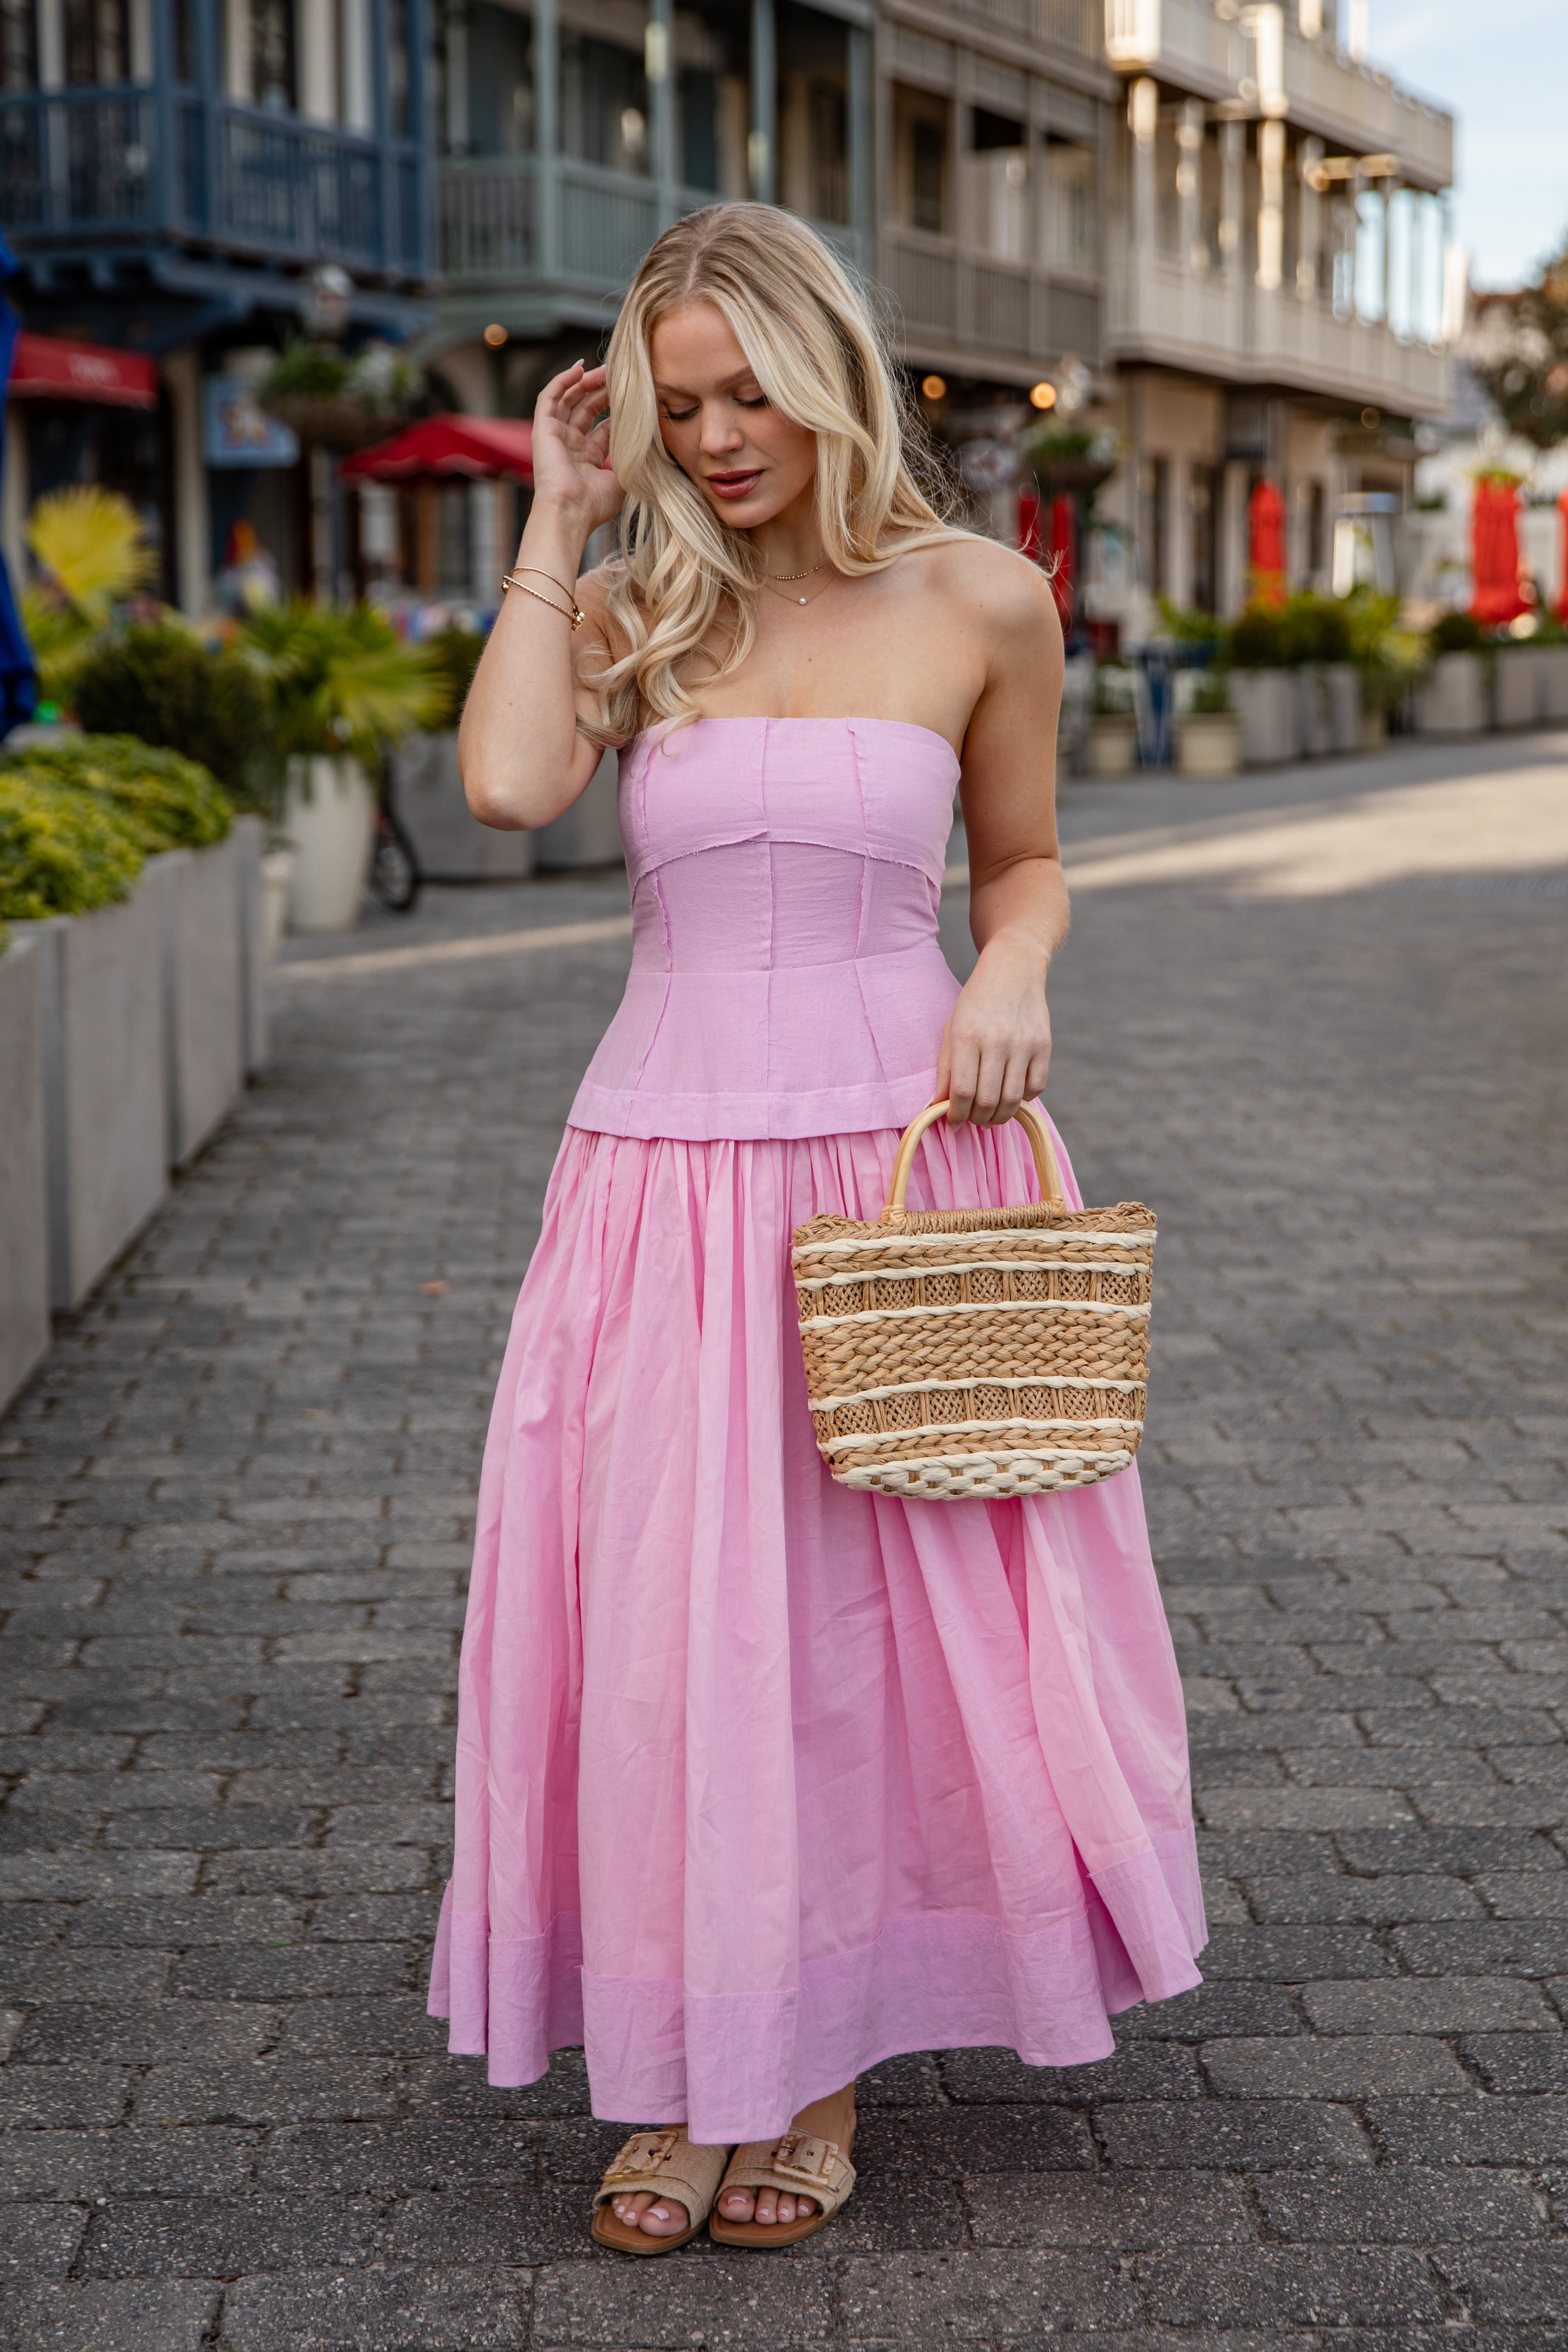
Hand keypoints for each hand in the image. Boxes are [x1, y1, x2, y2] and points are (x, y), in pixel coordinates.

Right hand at [531, 361, 623, 533]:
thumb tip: (648, 445)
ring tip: (603, 369)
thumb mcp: (621, 481)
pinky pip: (549, 397)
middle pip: (586, 409)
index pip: (603, 426)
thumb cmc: (594, 504)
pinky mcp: (542, 429)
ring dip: (585, 382)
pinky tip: (579, 368)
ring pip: (569, 399)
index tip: (632, 395)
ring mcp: (555, 437)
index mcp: (588, 458)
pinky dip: (562, 381)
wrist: (570, 512)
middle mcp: (571, 445)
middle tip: (619, 375)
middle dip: (603, 391)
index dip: (616, 409)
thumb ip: (630, 460)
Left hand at [936, 935, 1051, 1124]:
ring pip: (1013, 1100)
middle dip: (977, 1119)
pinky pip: (1035, 1088)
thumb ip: (945, 1069)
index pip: (962, 1091)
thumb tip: (938, 1107)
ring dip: (999, 1116)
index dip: (956, 1115)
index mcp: (967, 1035)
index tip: (953, 1122)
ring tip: (990, 1115)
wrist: (1013, 968)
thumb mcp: (951, 1029)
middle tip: (972, 1118)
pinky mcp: (1045, 1045)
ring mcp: (1024, 1044)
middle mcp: (997, 1040)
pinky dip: (1022, 1100)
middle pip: (988, 1101)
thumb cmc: (975, 1002)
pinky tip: (1011, 1094)